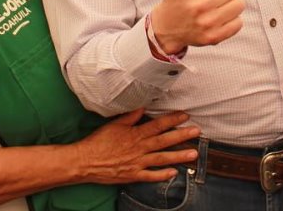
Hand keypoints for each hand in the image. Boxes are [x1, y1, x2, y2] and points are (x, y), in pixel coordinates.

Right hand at [74, 109, 199, 183]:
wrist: (86, 161)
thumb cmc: (98, 142)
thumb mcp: (114, 124)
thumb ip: (130, 117)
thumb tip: (143, 107)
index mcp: (135, 134)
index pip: (157, 125)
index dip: (172, 119)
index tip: (185, 115)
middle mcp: (139, 148)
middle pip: (164, 141)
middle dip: (182, 135)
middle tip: (196, 132)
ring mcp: (138, 163)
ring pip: (162, 158)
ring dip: (179, 156)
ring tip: (194, 153)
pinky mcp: (134, 175)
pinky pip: (151, 176)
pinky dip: (162, 175)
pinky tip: (174, 173)